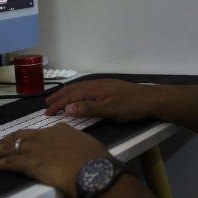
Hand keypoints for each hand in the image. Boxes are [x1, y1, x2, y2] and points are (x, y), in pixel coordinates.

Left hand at [0, 124, 108, 196]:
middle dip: (5, 141)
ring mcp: (35, 148)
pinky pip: (9, 162)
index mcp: (59, 130)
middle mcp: (44, 135)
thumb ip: (77, 145)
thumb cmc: (95, 160)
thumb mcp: (88, 145)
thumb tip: (78, 149)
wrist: (91, 169)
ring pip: (10, 148)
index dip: (29, 138)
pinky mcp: (29, 162)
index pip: (39, 133)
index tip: (24, 142)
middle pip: (20, 137)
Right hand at [44, 79, 161, 122]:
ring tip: (57, 99)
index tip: (47, 113)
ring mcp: (102, 86)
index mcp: (94, 89)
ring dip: (67, 94)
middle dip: (59, 97)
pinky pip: (86, 89)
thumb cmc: (131, 106)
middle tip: (47, 105)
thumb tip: (68, 107)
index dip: (58, 104)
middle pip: (73, 90)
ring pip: (79, 88)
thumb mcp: (109, 110)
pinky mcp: (108, 89)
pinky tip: (78, 96)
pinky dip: (76, 93)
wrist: (151, 100)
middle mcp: (96, 85)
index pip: (71, 96)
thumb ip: (88, 109)